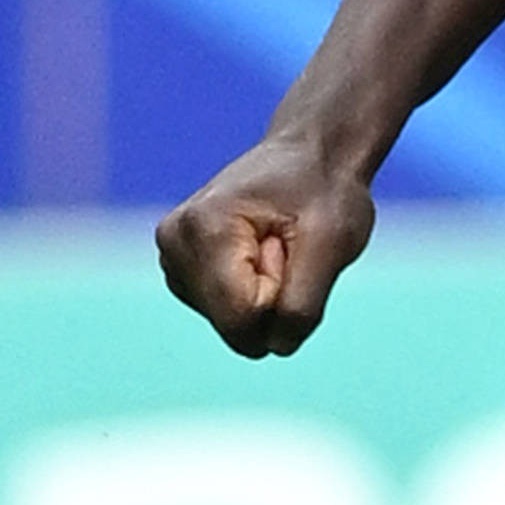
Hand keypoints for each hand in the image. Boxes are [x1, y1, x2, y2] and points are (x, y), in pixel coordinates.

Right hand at [156, 132, 376, 358]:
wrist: (310, 156)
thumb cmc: (325, 193)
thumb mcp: (332, 244)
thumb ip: (303, 304)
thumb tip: (275, 348)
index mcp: (202, 229)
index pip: (242, 317)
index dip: (283, 297)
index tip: (291, 247)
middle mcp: (174, 244)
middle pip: (233, 325)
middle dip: (273, 298)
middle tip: (286, 247)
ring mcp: (172, 258)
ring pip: (231, 324)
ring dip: (265, 295)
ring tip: (276, 245)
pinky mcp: (182, 271)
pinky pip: (229, 315)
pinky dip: (253, 294)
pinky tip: (261, 252)